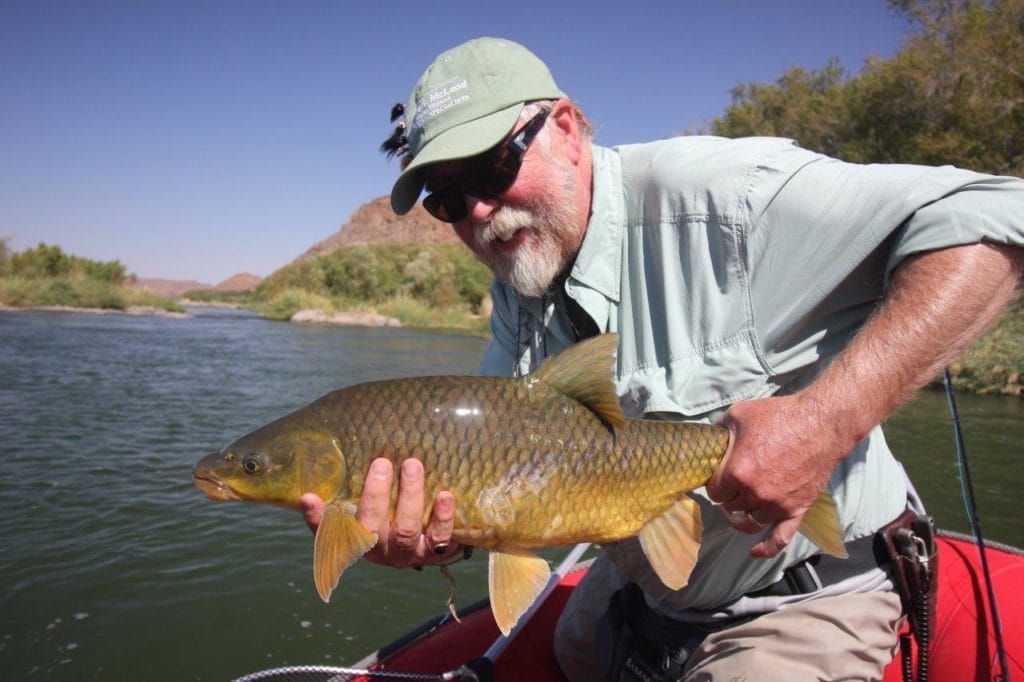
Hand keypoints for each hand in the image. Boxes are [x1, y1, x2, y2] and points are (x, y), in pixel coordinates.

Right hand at [299, 457, 460, 567]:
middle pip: (372, 525)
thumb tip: (309, 489)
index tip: (309, 497)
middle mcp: (381, 550)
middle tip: (382, 462)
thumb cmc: (392, 512)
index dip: (317, 519)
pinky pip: (441, 538)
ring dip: (409, 496)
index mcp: (357, 540)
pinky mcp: (437, 552)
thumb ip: (344, 494)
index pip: (330, 532)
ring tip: (412, 465)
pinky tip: (445, 495)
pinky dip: (443, 517)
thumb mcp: (367, 505)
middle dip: (375, 494)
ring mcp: (409, 553)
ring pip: (405, 530)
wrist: (433, 536)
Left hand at [706, 393, 848, 558]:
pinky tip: (754, 552)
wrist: (821, 423)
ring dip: (744, 512)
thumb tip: (708, 437)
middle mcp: (755, 494)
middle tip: (732, 482)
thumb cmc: (779, 416)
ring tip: (740, 503)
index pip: (714, 491)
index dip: (714, 483)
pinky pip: (780, 539)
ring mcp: (777, 505)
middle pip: (730, 506)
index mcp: (737, 472)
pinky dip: (766, 549)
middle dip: (729, 494)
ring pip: (750, 521)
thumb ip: (718, 429)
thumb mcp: (739, 414)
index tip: (719, 475)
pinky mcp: (796, 510)